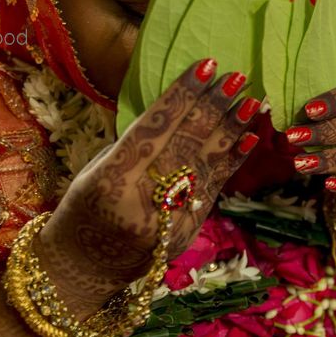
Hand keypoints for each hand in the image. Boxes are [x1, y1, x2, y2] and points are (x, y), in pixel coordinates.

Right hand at [36, 59, 260, 314]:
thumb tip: (178, 109)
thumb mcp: (95, 170)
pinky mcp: (188, 232)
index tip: (206, 66)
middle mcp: (143, 202)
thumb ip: (134, 144)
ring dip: (232, 130)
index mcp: (111, 181)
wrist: (84, 270)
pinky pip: (215, 188)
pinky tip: (250, 136)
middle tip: (237, 76)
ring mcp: (169, 221)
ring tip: (252, 100)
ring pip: (206, 165)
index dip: (182, 96)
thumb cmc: (83, 208)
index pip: (154, 130)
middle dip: (213, 108)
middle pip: (185, 144)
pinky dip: (232, 160)